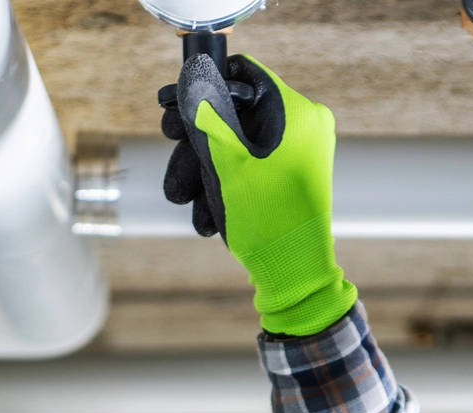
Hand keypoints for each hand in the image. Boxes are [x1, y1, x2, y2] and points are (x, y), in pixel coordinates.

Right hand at [161, 55, 356, 336]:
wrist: (293, 277)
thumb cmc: (267, 218)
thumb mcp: (228, 161)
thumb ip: (208, 114)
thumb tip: (193, 76)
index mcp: (298, 113)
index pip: (246, 76)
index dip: (205, 83)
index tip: (173, 102)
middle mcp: (303, 130)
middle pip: (236, 114)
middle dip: (197, 137)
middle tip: (169, 140)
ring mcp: (296, 157)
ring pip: (236, 147)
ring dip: (203, 171)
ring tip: (182, 197)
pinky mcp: (286, 183)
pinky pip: (247, 172)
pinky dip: (223, 188)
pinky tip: (206, 216)